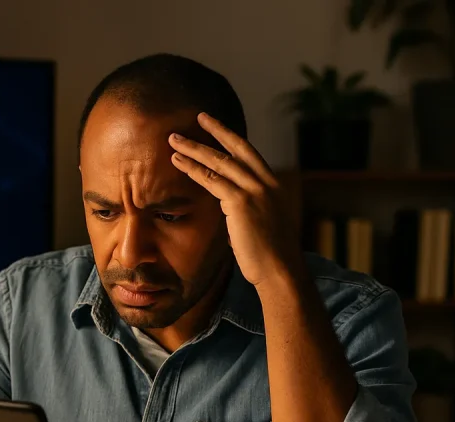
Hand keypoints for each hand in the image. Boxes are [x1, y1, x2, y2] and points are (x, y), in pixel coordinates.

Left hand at [168, 113, 301, 288]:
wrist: (280, 271)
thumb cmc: (270, 258)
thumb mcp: (263, 226)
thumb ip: (250, 210)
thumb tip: (233, 208)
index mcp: (275, 186)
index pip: (251, 154)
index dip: (232, 139)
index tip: (217, 127)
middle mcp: (267, 182)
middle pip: (237, 148)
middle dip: (215, 130)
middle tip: (197, 117)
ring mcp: (255, 190)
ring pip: (220, 161)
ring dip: (194, 148)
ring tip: (174, 140)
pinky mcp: (241, 202)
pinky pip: (211, 179)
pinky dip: (192, 169)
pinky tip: (177, 162)